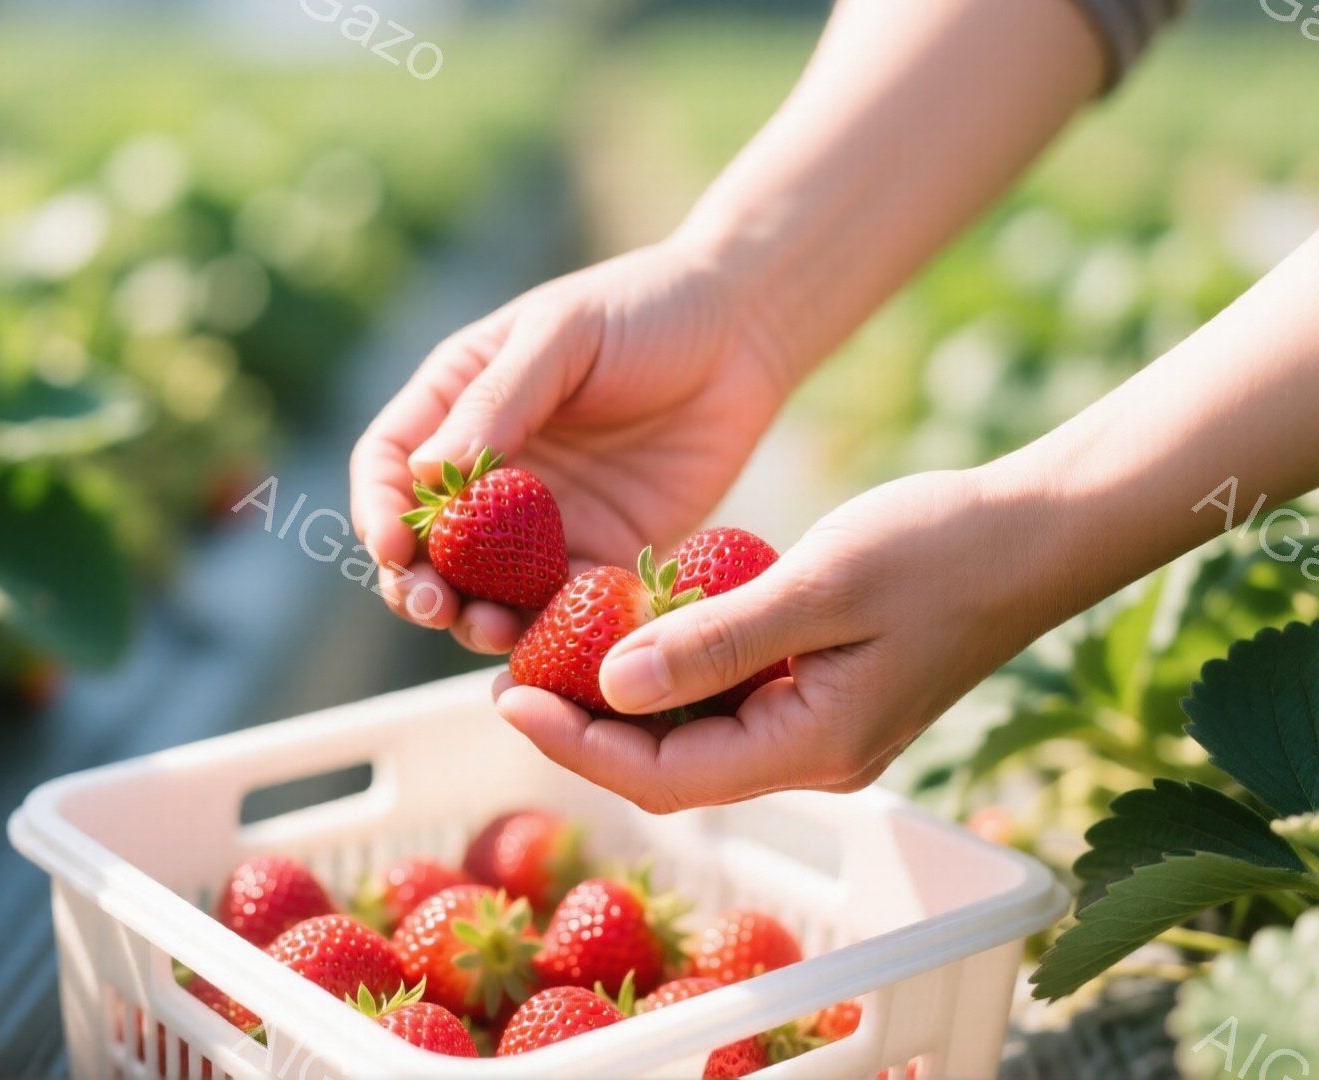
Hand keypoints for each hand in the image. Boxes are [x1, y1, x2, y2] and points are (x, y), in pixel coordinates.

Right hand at [350, 239, 796, 653]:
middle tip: (432, 606)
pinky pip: (564, 605)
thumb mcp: (563, 336)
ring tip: (492, 629)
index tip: (392, 547)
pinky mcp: (599, 553)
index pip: (387, 466)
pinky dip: (554, 629)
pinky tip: (564, 641)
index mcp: (455, 405)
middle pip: (426, 544)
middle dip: (417, 583)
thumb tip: (427, 471)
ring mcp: (540, 520)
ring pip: (486, 587)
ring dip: (477, 616)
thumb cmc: (645, 309)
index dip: (378, 510)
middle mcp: (487, 471)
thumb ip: (498, 401)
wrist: (744, 333)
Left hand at [493, 469, 1072, 812]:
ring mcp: (822, 730)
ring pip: (695, 735)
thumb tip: (609, 686)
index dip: (574, 743)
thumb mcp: (819, 584)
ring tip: (548, 651)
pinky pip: (729, 702)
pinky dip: (674, 673)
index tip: (503, 695)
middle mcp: (812, 756)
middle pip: (669, 767)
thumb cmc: (941, 547)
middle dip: (584, 727)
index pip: (661, 776)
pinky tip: (630, 629)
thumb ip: (715, 641)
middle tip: (509, 673)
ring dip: (624, 701)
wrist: (1042, 531)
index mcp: (812, 746)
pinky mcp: (826, 694)